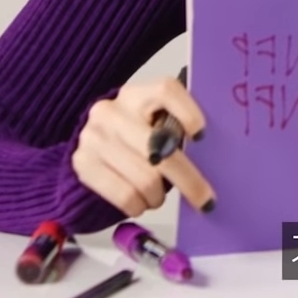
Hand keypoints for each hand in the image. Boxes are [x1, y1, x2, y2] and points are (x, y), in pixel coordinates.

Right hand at [70, 74, 216, 217]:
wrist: (91, 151)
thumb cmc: (136, 139)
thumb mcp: (154, 124)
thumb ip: (175, 130)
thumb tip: (214, 157)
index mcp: (136, 95)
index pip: (166, 91)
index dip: (188, 112)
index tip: (202, 136)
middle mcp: (111, 111)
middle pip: (160, 149)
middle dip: (189, 181)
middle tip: (206, 201)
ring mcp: (94, 137)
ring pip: (145, 179)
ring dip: (158, 196)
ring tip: (158, 195)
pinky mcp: (82, 164)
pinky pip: (124, 196)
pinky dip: (139, 206)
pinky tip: (140, 202)